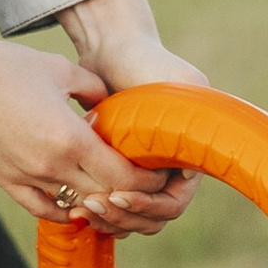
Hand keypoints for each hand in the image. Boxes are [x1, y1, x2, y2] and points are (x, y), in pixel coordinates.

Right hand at [0, 0, 155, 228]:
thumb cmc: (7, 65)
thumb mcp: (61, 69)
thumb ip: (95, 90)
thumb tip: (111, 107)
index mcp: (70, 139)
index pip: (123, 178)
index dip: (147, 181)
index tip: (159, 174)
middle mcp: (50, 167)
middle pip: (105, 197)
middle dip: (130, 195)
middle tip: (143, 185)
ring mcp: (25, 178)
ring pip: (76, 207)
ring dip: (98, 202)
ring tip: (114, 193)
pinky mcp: (5, 181)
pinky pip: (43, 209)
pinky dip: (65, 209)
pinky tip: (77, 203)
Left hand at [49, 0, 208, 234]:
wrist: (113, 47)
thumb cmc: (146, 62)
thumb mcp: (179, 84)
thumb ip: (191, 118)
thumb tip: (191, 169)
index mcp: (188, 157)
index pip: (172, 203)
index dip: (147, 206)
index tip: (119, 195)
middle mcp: (169, 171)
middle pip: (151, 218)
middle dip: (123, 217)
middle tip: (91, 206)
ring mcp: (144, 174)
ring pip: (132, 219)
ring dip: (109, 220)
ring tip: (81, 208)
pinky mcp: (119, 171)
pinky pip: (114, 207)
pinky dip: (98, 211)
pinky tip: (75, 205)